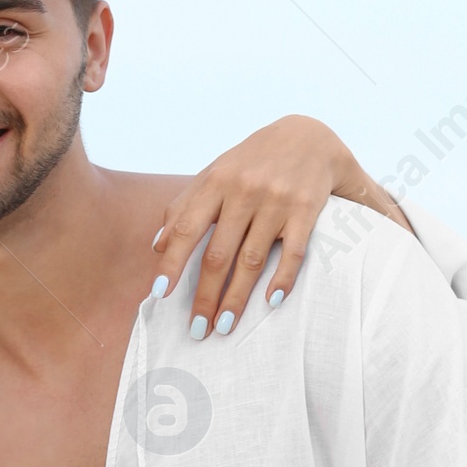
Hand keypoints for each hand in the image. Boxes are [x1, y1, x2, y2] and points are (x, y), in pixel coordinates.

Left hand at [153, 114, 407, 336]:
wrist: (309, 136)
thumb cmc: (251, 161)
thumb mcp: (215, 173)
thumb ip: (184, 206)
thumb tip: (157, 246)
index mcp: (216, 182)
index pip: (187, 228)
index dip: (172, 263)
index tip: (160, 294)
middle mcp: (244, 191)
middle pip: (219, 254)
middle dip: (204, 295)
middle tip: (196, 329)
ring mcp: (276, 201)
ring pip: (252, 259)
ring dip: (237, 298)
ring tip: (225, 325)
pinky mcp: (306, 210)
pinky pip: (293, 252)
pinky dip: (283, 278)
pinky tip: (271, 302)